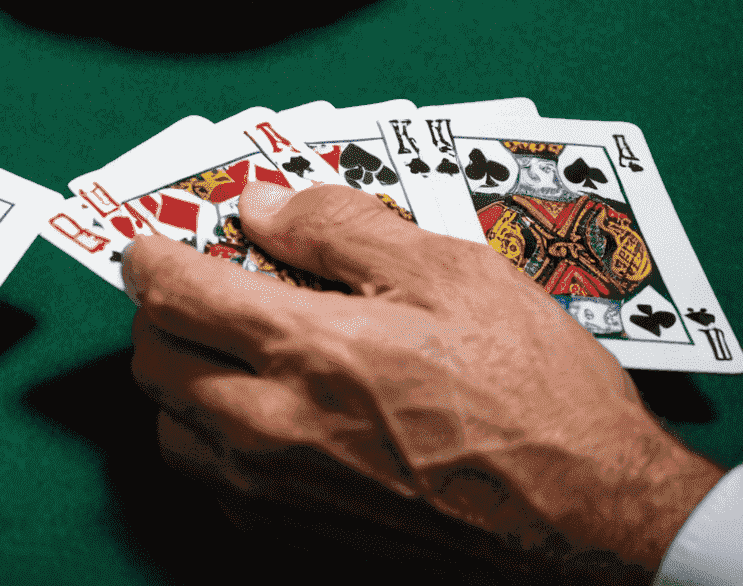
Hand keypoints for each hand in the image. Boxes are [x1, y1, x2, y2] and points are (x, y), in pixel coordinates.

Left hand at [123, 182, 721, 576]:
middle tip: (197, 282)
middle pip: (151, 362)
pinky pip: (215, 486)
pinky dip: (213, 442)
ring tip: (227, 345)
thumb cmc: (531, 388)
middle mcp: (274, 428)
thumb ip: (336, 226)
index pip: (170, 292)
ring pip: (171, 431)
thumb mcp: (447, 269)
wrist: (596, 522)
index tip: (149, 237)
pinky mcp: (304, 538)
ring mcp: (283, 494)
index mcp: (304, 350)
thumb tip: (258, 204)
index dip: (146, 253)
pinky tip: (263, 412)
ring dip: (179, 379)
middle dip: (157, 313)